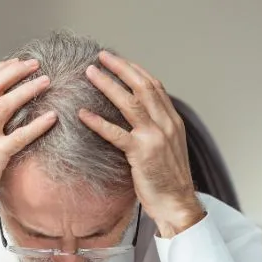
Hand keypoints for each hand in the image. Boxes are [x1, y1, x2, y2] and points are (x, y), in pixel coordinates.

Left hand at [78, 51, 203, 237]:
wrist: (178, 204)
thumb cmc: (168, 181)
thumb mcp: (167, 149)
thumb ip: (155, 131)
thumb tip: (137, 120)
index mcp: (173, 121)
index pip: (155, 86)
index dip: (136, 70)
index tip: (120, 61)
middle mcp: (166, 124)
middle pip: (142, 86)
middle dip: (121, 68)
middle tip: (102, 57)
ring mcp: (155, 137)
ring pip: (130, 103)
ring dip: (108, 85)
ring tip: (90, 73)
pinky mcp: (142, 153)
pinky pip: (116, 133)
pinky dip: (99, 121)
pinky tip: (83, 113)